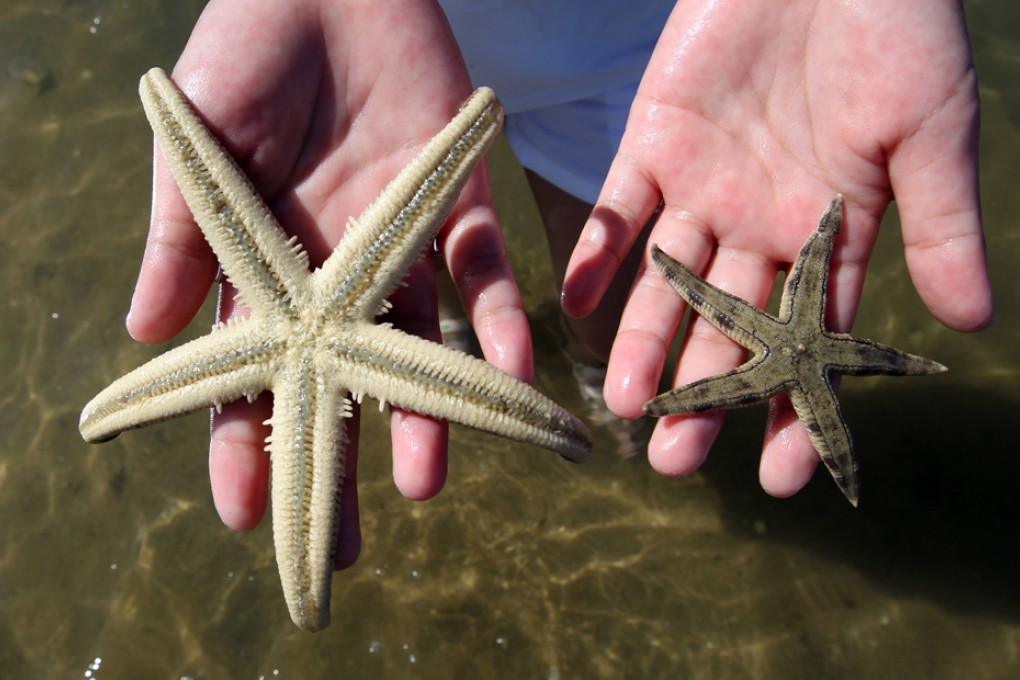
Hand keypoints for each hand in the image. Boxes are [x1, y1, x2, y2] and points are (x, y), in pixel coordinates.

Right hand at [126, 0, 531, 564]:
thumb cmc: (242, 57)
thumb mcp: (196, 155)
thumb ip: (181, 240)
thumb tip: (143, 336)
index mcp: (270, 272)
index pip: (256, 375)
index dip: (247, 442)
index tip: (244, 512)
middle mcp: (339, 277)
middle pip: (343, 386)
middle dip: (344, 459)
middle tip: (348, 539)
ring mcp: (401, 249)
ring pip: (419, 350)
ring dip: (427, 414)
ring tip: (425, 482)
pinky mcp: (459, 208)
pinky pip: (484, 277)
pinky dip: (498, 324)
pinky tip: (508, 375)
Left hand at [562, 0, 991, 497]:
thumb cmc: (897, 31)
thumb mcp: (931, 131)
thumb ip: (941, 225)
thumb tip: (977, 323)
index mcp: (832, 235)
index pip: (811, 342)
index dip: (794, 408)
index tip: (778, 477)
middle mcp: (762, 225)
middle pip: (728, 327)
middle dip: (702, 392)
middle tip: (670, 458)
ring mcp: (703, 187)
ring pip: (669, 283)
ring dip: (645, 340)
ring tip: (624, 401)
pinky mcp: (653, 142)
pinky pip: (619, 209)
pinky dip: (601, 255)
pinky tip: (581, 305)